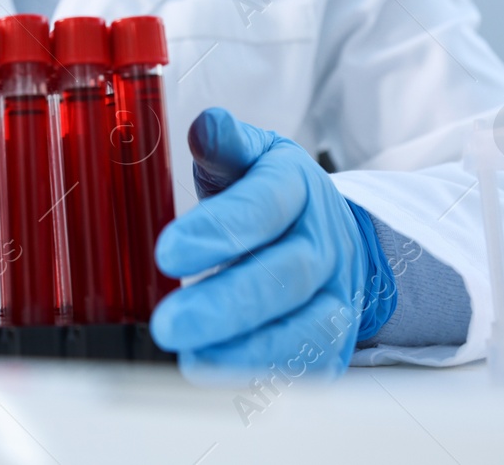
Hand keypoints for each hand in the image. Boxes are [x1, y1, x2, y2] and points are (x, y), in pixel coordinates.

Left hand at [150, 108, 395, 375]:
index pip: (263, 208)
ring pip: (305, 331)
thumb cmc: (272, 195)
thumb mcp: (251, 158)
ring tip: (192, 360)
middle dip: (226, 304)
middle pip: (284, 277)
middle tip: (169, 324)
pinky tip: (220, 378)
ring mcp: (335, 298)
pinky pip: (305, 366)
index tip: (167, 252)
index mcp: (298, 188)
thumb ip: (226, 145)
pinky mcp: (334, 344)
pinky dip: (264, 377)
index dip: (218, 231)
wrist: (334, 236)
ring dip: (247, 351)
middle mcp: (324, 246)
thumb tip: (207, 126)